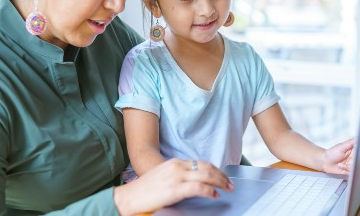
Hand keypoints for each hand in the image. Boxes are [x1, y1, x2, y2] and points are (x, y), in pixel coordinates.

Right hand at [113, 158, 234, 215]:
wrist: (129, 197)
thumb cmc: (144, 191)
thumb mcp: (163, 177)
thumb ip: (177, 176)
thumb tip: (193, 183)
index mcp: (174, 162)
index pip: (200, 162)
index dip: (214, 169)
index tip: (222, 176)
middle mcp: (177, 166)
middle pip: (206, 167)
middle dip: (221, 175)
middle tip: (230, 183)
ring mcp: (176, 177)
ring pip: (206, 175)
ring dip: (220, 182)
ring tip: (227, 188)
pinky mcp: (175, 189)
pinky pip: (199, 187)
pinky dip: (210, 191)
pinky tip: (215, 195)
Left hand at [322, 139, 359, 174]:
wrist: (323, 161)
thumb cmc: (332, 152)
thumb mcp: (341, 146)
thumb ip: (350, 143)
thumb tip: (358, 137)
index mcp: (355, 151)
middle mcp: (355, 159)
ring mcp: (353, 166)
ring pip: (359, 169)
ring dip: (353, 168)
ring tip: (346, 165)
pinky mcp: (349, 172)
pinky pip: (351, 173)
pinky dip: (346, 169)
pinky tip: (340, 165)